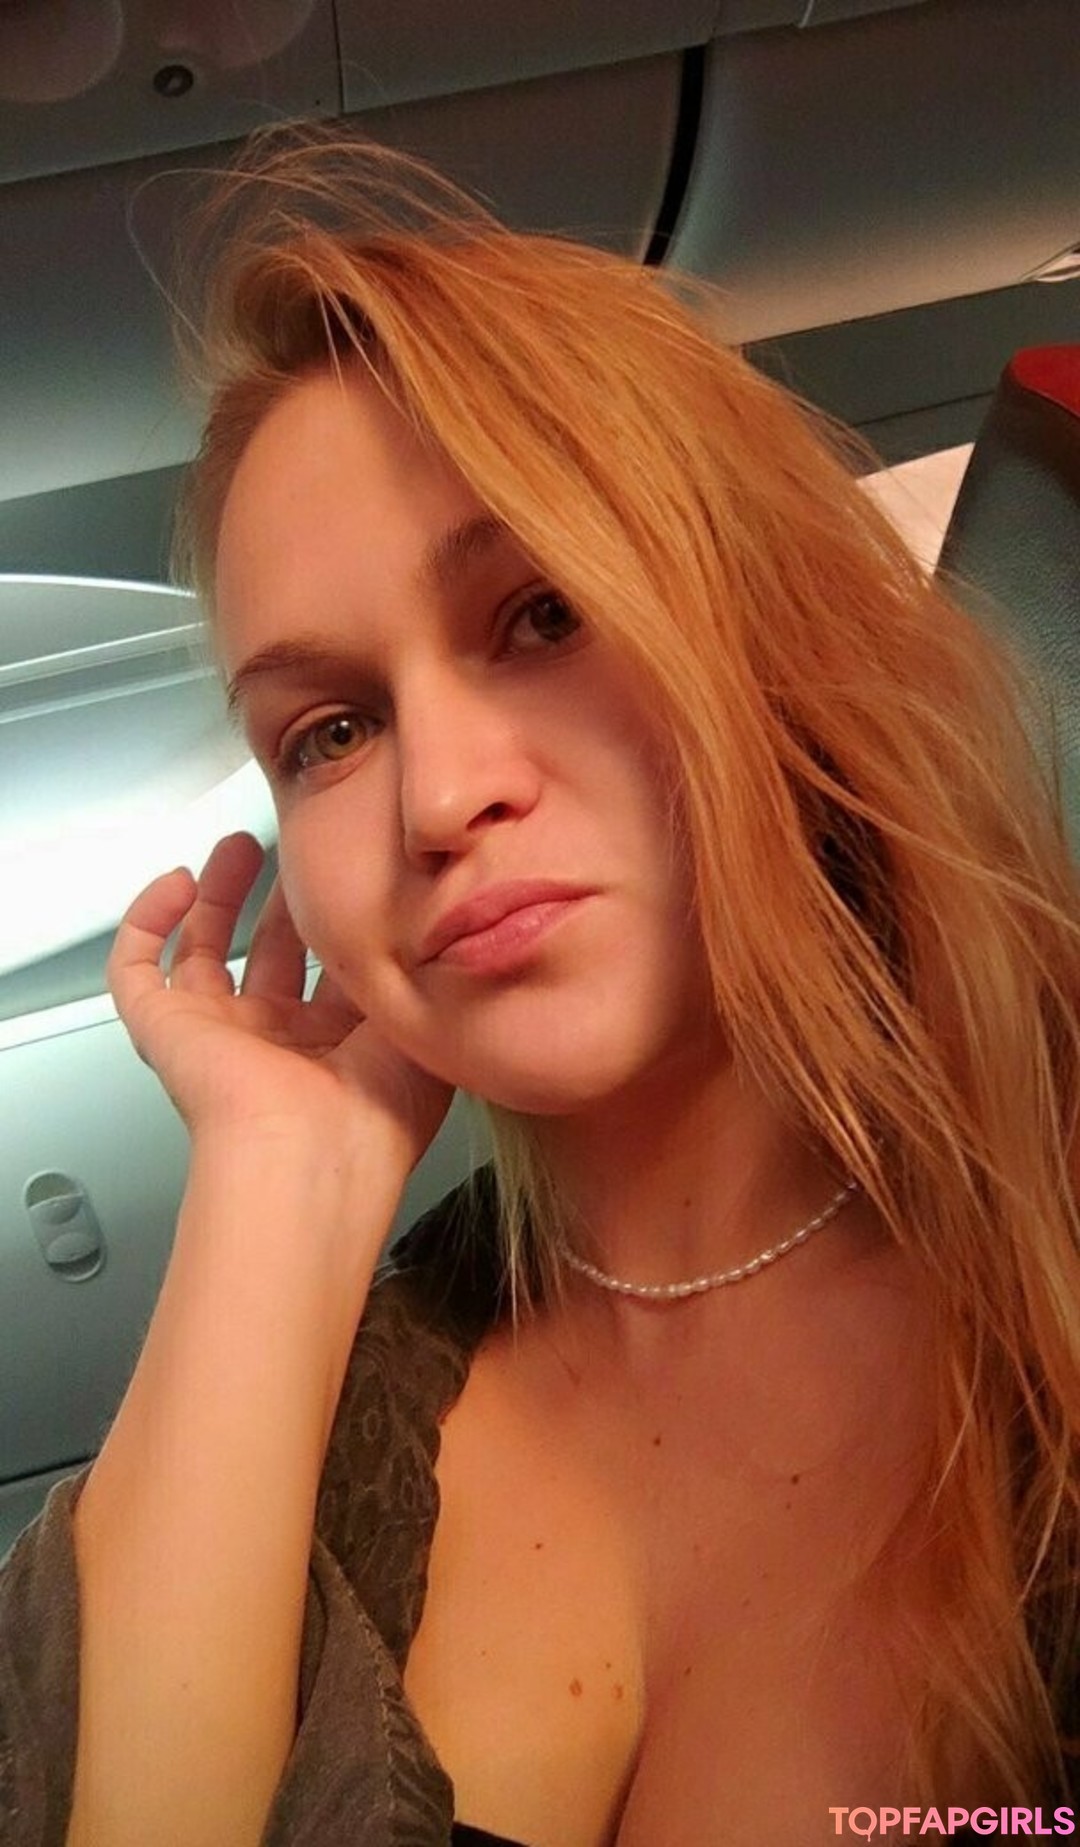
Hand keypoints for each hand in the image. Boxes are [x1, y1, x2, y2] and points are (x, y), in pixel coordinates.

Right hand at [107, 832, 450, 1162]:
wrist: (312, 1156)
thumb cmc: (376, 1114)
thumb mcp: (423, 1022)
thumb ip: (421, 970)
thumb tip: (426, 921)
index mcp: (340, 1050)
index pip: (331, 972)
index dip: (337, 924)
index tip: (348, 877)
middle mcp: (278, 1044)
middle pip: (268, 956)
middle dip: (280, 904)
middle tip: (294, 855)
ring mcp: (219, 1036)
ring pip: (202, 954)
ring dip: (218, 896)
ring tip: (239, 847)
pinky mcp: (165, 1031)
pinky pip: (136, 970)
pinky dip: (147, 921)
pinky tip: (176, 883)